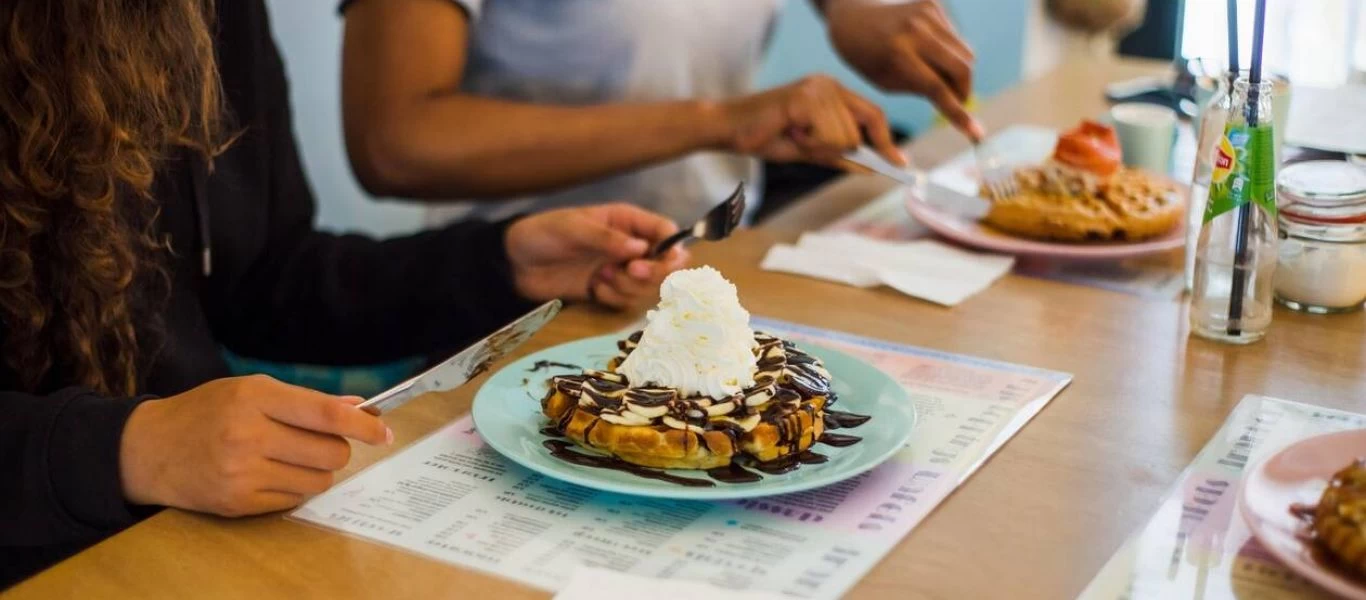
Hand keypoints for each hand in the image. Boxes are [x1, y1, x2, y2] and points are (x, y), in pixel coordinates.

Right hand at [119, 376, 390, 516]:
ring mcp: (242, 473)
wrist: (148, 449)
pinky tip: (271, 474)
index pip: (325, 414)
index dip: (362, 425)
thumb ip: (306, 399)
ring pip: (318, 481)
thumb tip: (358, 407)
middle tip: (321, 442)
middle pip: (330, 452)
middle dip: (338, 449)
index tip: (384, 432)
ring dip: (317, 471)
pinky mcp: (238, 503)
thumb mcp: (251, 390)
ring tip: (291, 458)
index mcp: (255, 397)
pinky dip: (294, 488)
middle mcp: (249, 435)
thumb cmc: (206, 412)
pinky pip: (294, 501)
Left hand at [504, 203, 689, 309]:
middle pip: (665, 264)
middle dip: (653, 272)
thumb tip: (641, 249)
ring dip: (628, 287)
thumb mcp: (573, 229)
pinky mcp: (608, 291)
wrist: (515, 264)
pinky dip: (613, 299)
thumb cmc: (544, 234)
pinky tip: (593, 289)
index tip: (665, 261)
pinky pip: (627, 302)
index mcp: (626, 221)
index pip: (665, 232)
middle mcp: (629, 246)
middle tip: (631, 271)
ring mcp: (620, 270)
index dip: (671, 247)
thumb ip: (607, 239)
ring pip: (647, 286)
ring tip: (601, 277)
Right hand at [717, 75, 903, 168]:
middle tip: (800, 141)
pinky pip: (825, 137)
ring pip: (842, 139)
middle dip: (831, 150)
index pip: (872, 115)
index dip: (886, 141)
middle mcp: (828, 85)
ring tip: (790, 135)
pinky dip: (807, 144)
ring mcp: (817, 89)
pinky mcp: (805, 98)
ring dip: (815, 147)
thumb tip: (870, 167)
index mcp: (832, 92)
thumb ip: (838, 154)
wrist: (729, 129)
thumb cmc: (764, 136)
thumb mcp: (808, 149)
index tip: (900, 165)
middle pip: (857, 133)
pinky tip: (787, 132)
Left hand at [826, 0, 984, 140]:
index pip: (937, 88)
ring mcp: (927, 13)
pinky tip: (927, 51)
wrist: (852, 13)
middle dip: (964, 91)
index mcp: (897, 54)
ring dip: (958, 72)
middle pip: (962, 68)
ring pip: (965, 53)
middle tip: (957, 102)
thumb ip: (921, 89)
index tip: (976, 133)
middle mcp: (915, 30)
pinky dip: (948, 51)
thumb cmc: (867, 56)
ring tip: (936, 75)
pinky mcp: (933, 4)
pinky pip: (956, 37)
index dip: (958, 114)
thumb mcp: (886, 81)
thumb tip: (958, 98)